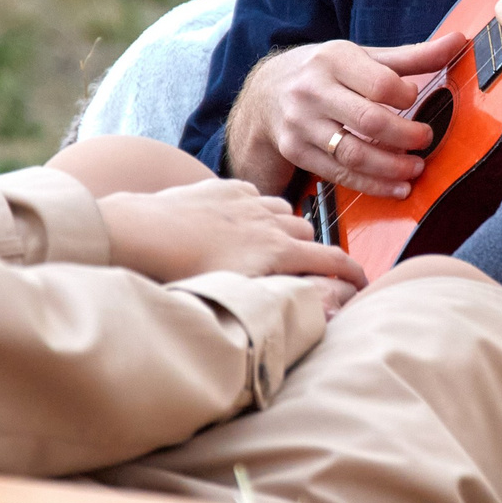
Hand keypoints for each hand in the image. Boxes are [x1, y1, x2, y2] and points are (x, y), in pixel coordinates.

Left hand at [96, 178, 367, 288]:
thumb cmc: (179, 274)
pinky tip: (240, 222)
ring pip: (283, 210)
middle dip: (311, 249)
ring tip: (269, 245)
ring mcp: (245, 202)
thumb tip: (319, 313)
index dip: (353, 273)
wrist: (137, 232)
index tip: (364, 283)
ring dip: (284, 227)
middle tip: (302, 268)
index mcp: (276, 252)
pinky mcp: (221, 188)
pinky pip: (253, 194)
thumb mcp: (235, 298)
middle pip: (308, 232)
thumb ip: (279, 303)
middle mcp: (268, 222)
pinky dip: (256, 208)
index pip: (331, 260)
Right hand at [225, 29, 467, 198]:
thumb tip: (459, 41)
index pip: (379, 83)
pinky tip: (397, 187)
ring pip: (354, 154)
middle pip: (369, 121)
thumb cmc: (326, 72)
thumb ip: (412, 56)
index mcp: (333, 59)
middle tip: (426, 139)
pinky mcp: (296, 151)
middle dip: (405, 136)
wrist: (266, 92)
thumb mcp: (362, 56)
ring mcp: (301, 124)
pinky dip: (372, 184)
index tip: (416, 98)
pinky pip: (339, 174)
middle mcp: (312, 91)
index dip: (405, 95)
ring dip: (392, 167)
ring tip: (416, 168)